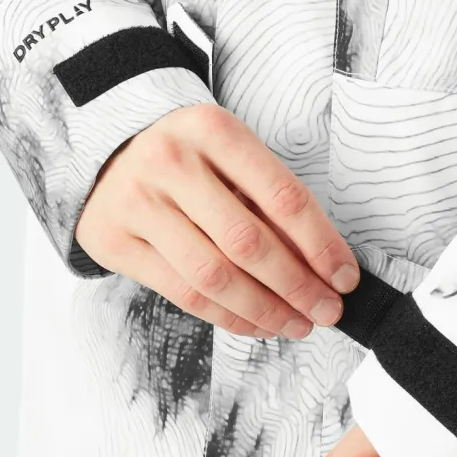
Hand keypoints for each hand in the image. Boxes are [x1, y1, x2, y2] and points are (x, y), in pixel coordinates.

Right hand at [75, 102, 359, 337]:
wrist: (111, 150)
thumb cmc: (194, 160)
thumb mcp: (235, 159)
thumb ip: (274, 205)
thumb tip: (326, 271)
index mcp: (214, 131)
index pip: (283, 197)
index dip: (321, 245)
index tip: (346, 278)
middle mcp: (170, 161)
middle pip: (248, 243)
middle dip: (298, 287)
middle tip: (328, 312)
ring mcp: (136, 201)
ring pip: (214, 276)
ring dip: (266, 311)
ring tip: (298, 325)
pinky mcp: (114, 240)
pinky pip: (183, 294)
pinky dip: (229, 317)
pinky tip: (259, 325)